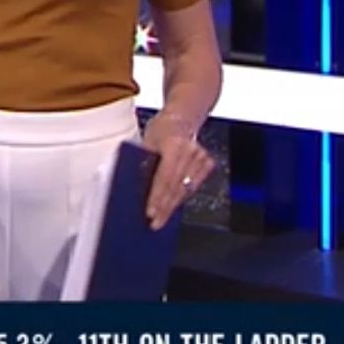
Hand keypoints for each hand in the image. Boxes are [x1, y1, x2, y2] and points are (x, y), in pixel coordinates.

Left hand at [140, 113, 213, 230]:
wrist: (181, 119)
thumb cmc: (160, 130)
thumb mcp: (147, 141)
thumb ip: (144, 162)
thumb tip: (136, 188)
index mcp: (174, 143)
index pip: (165, 177)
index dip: (157, 197)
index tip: (150, 213)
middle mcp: (191, 151)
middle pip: (176, 186)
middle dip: (164, 208)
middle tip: (155, 223)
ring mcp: (202, 157)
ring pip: (185, 189)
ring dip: (173, 206)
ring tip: (162, 219)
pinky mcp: (208, 164)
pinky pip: (193, 186)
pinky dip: (182, 197)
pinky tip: (173, 207)